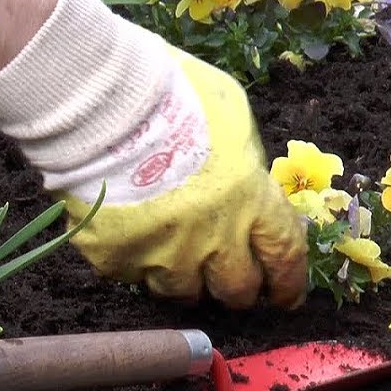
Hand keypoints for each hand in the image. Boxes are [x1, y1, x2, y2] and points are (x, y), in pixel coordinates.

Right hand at [60, 46, 308, 307]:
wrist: (103, 105)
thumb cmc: (175, 95)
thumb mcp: (233, 116)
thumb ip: (245, 158)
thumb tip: (247, 181)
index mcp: (249, 200)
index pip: (283, 256)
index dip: (287, 282)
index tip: (285, 295)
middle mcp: (212, 239)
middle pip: (235, 289)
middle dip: (237, 288)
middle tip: (228, 279)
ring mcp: (162, 255)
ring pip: (181, 292)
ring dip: (185, 278)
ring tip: (175, 257)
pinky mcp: (117, 259)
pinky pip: (132, 274)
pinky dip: (136, 260)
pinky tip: (130, 233)